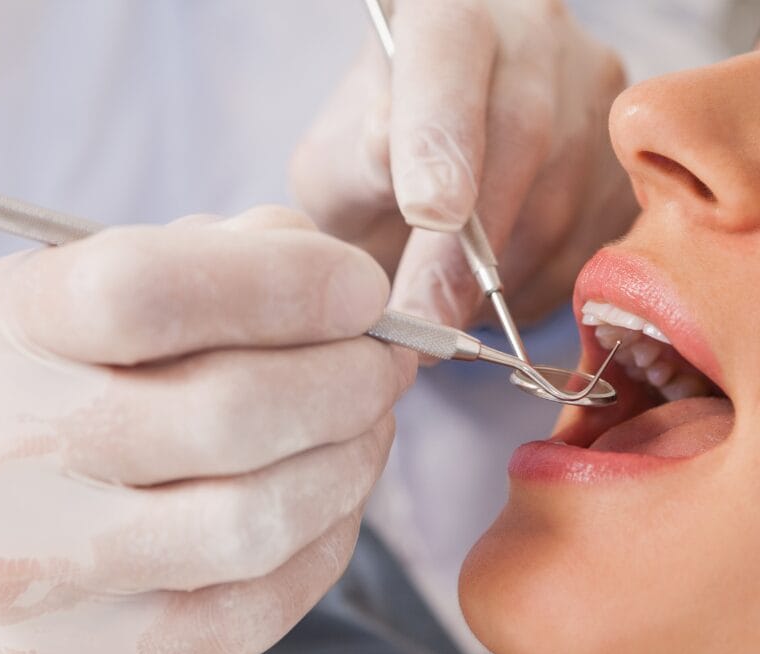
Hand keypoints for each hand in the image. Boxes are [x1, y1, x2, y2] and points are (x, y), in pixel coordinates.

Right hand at [0, 208, 414, 653]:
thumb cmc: (77, 368)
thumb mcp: (117, 280)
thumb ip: (227, 256)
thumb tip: (347, 290)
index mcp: (9, 328)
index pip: (144, 293)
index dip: (285, 283)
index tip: (363, 288)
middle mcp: (3, 454)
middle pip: (228, 414)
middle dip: (351, 380)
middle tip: (385, 362)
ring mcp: (38, 570)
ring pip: (255, 522)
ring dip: (351, 462)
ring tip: (366, 424)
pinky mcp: (90, 652)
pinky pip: (254, 608)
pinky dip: (326, 543)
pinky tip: (330, 494)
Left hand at [292, 0, 637, 328]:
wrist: (434, 158)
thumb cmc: (373, 162)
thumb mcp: (337, 162)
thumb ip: (355, 162)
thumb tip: (390, 153)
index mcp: (445, 15)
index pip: (449, 54)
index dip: (443, 134)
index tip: (430, 213)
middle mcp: (532, 36)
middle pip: (524, 137)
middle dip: (470, 250)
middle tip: (426, 317)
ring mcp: (591, 90)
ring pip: (565, 197)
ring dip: (504, 275)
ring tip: (448, 303)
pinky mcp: (624, 156)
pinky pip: (596, 237)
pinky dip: (542, 284)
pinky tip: (498, 288)